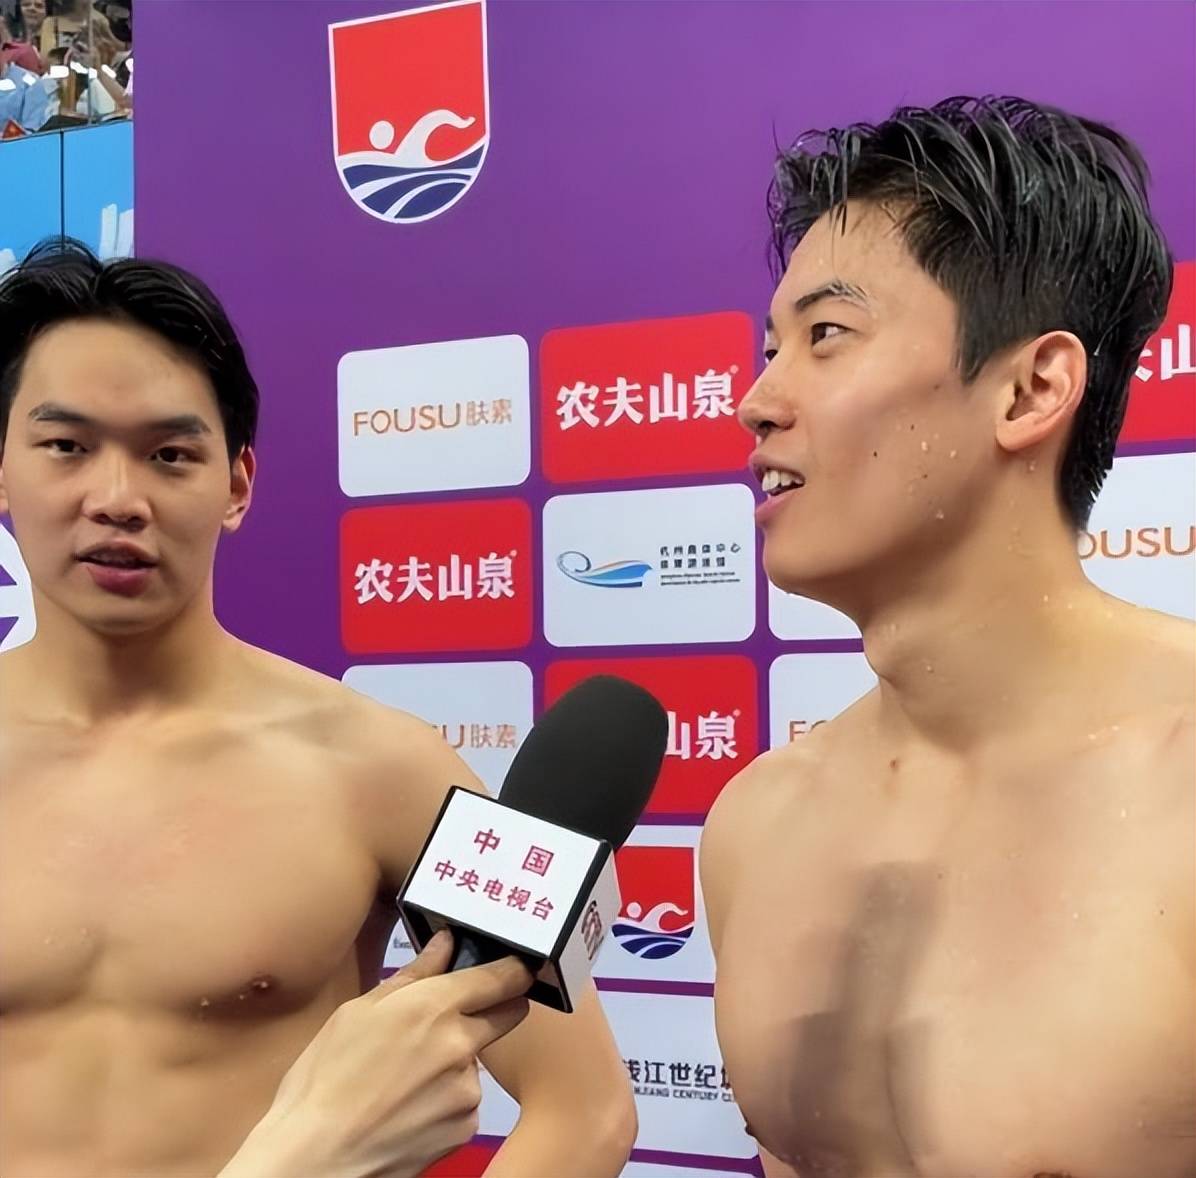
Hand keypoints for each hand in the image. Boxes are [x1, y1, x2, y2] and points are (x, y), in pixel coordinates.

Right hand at [222, 931, 532, 1177]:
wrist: (315, 1158)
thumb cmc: (324, 1080)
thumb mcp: (358, 1011)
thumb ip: (413, 975)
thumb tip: (444, 945)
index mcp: (434, 1006)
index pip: (503, 977)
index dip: (514, 968)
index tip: (515, 966)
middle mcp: (461, 1044)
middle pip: (510, 1014)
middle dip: (496, 1007)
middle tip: (462, 1014)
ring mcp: (467, 1090)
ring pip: (478, 1061)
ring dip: (457, 1060)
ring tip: (407, 1076)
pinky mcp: (465, 1128)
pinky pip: (466, 1100)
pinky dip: (447, 1099)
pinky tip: (410, 1106)